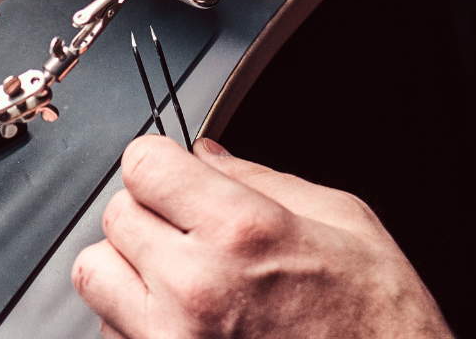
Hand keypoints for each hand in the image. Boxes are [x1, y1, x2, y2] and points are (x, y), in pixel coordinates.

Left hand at [72, 136, 451, 338]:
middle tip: (191, 230)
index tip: (175, 175)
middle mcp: (196, 288)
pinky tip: (187, 320)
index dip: (160, 164)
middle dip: (149, 212)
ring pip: (95, 274)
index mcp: (243, 231)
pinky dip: (135, 320)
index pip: (142, 164)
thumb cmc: (381, 321)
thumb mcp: (345, 222)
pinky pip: (110, 331)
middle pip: (115, 214)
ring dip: (128, 267)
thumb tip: (206, 155)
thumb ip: (263, 178)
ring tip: (180, 276)